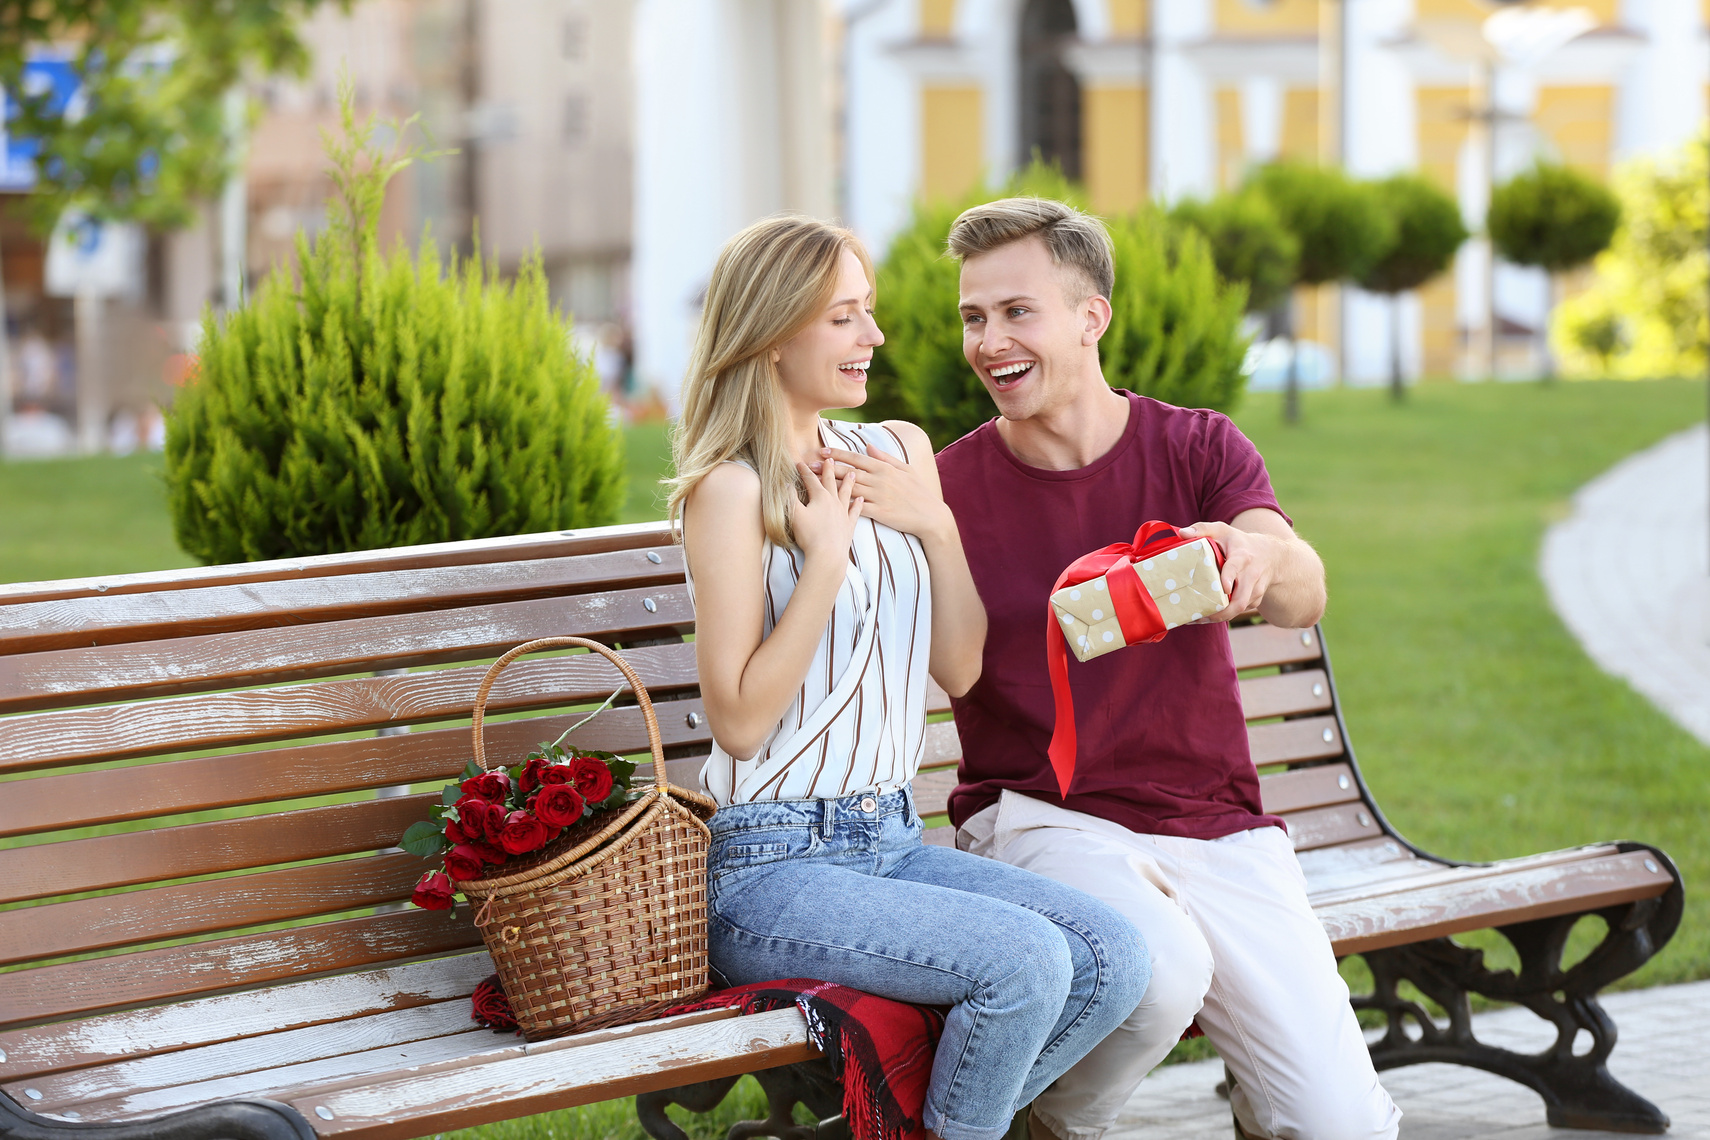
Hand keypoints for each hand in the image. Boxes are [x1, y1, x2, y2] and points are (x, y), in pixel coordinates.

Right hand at [790, 458, 861, 562]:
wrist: (827, 555)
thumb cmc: (809, 535)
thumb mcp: (794, 514)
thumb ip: (789, 497)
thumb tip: (785, 483)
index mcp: (820, 497)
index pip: (811, 479)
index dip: (804, 470)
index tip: (800, 462)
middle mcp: (834, 501)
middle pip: (830, 482)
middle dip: (829, 469)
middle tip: (830, 459)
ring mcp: (843, 513)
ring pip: (846, 493)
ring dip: (848, 482)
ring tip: (852, 473)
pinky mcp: (849, 525)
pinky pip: (855, 511)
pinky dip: (858, 504)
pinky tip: (860, 499)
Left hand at [813, 445, 952, 542]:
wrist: (931, 516)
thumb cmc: (918, 492)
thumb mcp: (905, 469)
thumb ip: (885, 457)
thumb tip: (868, 445)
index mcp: (884, 468)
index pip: (856, 458)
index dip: (838, 454)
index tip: (822, 451)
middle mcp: (880, 480)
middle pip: (848, 472)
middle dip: (827, 467)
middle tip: (808, 465)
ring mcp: (879, 496)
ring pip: (849, 488)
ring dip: (830, 484)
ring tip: (813, 482)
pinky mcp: (880, 512)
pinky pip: (858, 506)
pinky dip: (843, 504)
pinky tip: (828, 503)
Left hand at [1177, 520, 1283, 622]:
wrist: (1271, 555)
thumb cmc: (1239, 542)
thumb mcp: (1223, 530)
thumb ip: (1203, 529)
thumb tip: (1182, 534)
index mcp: (1242, 557)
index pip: (1235, 568)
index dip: (1229, 578)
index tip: (1223, 588)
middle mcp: (1251, 575)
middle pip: (1240, 599)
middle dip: (1221, 612)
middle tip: (1199, 616)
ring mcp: (1255, 590)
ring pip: (1239, 609)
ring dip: (1219, 617)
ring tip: (1197, 619)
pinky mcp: (1255, 600)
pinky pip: (1239, 612)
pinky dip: (1224, 616)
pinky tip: (1207, 616)